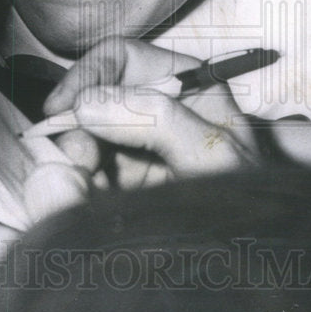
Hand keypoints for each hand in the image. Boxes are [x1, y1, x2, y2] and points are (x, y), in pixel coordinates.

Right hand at [43, 37, 259, 185]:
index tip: (60, 109)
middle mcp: (156, 109)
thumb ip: (155, 119)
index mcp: (184, 83)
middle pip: (93, 101)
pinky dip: (82, 188)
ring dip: (78, 164)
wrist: (250, 254)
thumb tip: (86, 104)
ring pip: (84, 142)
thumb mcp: (211, 151)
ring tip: (87, 187)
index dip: (86, 75)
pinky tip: (92, 202)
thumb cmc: (247, 196)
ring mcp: (138, 148)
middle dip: (78, 130)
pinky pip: (87, 177)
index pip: (121, 57)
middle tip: (77, 161)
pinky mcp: (125, 185)